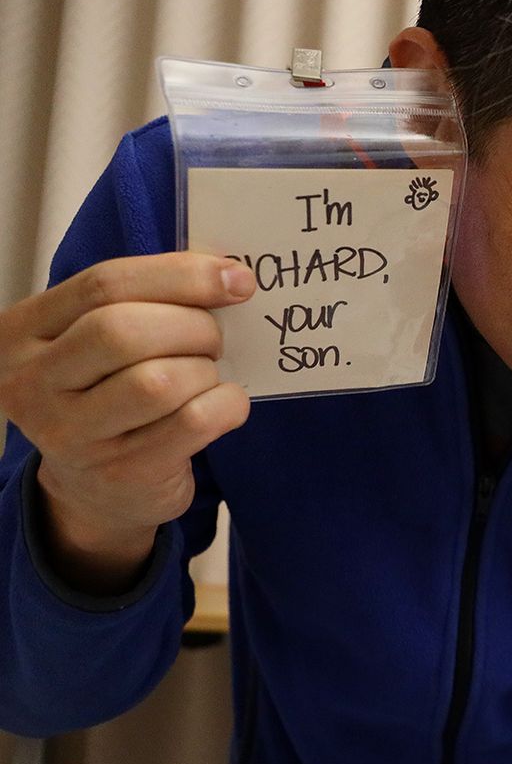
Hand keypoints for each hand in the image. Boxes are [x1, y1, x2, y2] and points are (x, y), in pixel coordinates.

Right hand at [0, 254, 253, 591]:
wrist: (97, 488)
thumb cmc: (109, 394)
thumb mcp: (103, 343)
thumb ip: (146, 302)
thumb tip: (231, 275)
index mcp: (24, 331)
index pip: (104, 284)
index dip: (180, 275)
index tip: (235, 279)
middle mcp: (33, 383)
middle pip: (124, 331)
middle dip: (193, 326)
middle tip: (214, 339)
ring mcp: (72, 434)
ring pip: (159, 381)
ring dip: (205, 370)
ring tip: (207, 375)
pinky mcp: (121, 472)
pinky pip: (193, 422)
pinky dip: (227, 404)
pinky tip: (224, 404)